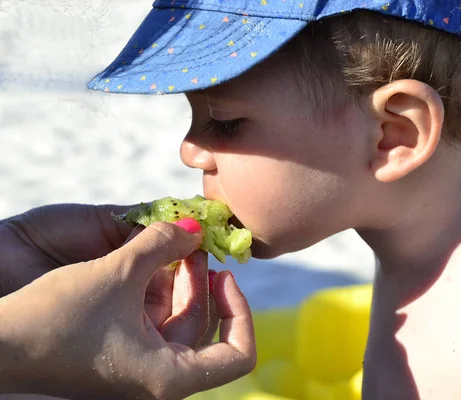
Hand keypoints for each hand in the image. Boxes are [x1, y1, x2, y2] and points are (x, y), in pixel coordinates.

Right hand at [0, 221, 256, 399]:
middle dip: (205, 282)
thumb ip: (162, 243)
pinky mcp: (122, 353)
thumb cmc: (54, 318)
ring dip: (183, 281)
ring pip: (181, 321)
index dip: (241, 311)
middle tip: (194, 246)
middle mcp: (159, 378)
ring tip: (175, 244)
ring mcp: (140, 367)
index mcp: (169, 376)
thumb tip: (196, 226)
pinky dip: (161, 289)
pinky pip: (157, 320)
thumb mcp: (117, 273)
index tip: (223, 276)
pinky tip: (152, 259)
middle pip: (207, 329)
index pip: (238, 355)